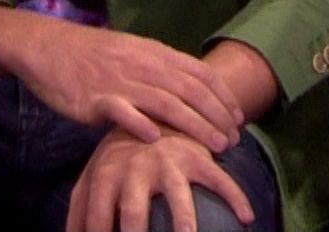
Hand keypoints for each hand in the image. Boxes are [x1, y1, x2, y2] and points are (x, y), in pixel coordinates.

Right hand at [0, 15, 244, 151]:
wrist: (47, 46)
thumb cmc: (91, 54)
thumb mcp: (132, 51)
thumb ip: (160, 68)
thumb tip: (190, 88)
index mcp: (154, 52)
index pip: (199, 73)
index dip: (223, 96)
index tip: (238, 117)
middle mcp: (143, 64)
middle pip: (190, 90)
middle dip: (217, 116)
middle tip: (234, 138)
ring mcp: (120, 81)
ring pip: (167, 103)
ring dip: (195, 126)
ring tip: (214, 145)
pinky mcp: (95, 99)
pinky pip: (122, 112)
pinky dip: (141, 125)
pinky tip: (157, 140)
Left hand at [67, 130, 254, 231]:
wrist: (150, 107)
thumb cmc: (116, 160)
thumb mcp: (90, 179)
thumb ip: (80, 213)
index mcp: (104, 176)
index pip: (96, 220)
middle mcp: (134, 170)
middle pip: (133, 211)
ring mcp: (167, 164)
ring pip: (178, 195)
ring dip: (185, 219)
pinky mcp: (195, 157)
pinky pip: (218, 180)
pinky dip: (235, 197)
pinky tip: (248, 218)